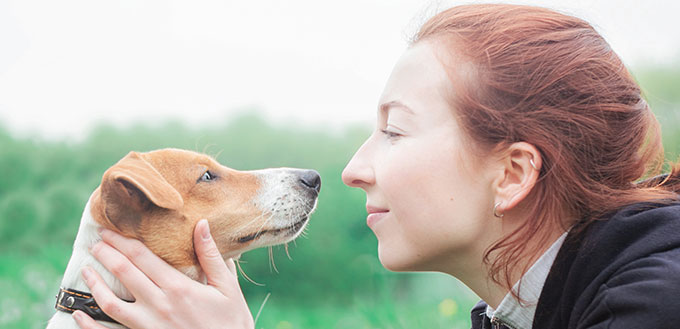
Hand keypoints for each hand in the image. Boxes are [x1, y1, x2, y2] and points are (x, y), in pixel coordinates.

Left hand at [72, 219, 253, 328]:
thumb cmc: (232, 322)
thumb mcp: (227, 288)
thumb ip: (211, 256)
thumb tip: (202, 224)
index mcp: (179, 288)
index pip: (142, 257)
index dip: (122, 241)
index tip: (108, 230)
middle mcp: (159, 305)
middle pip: (124, 273)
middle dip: (106, 254)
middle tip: (96, 241)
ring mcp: (148, 326)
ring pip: (110, 303)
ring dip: (95, 284)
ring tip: (86, 270)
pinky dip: (89, 325)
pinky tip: (79, 313)